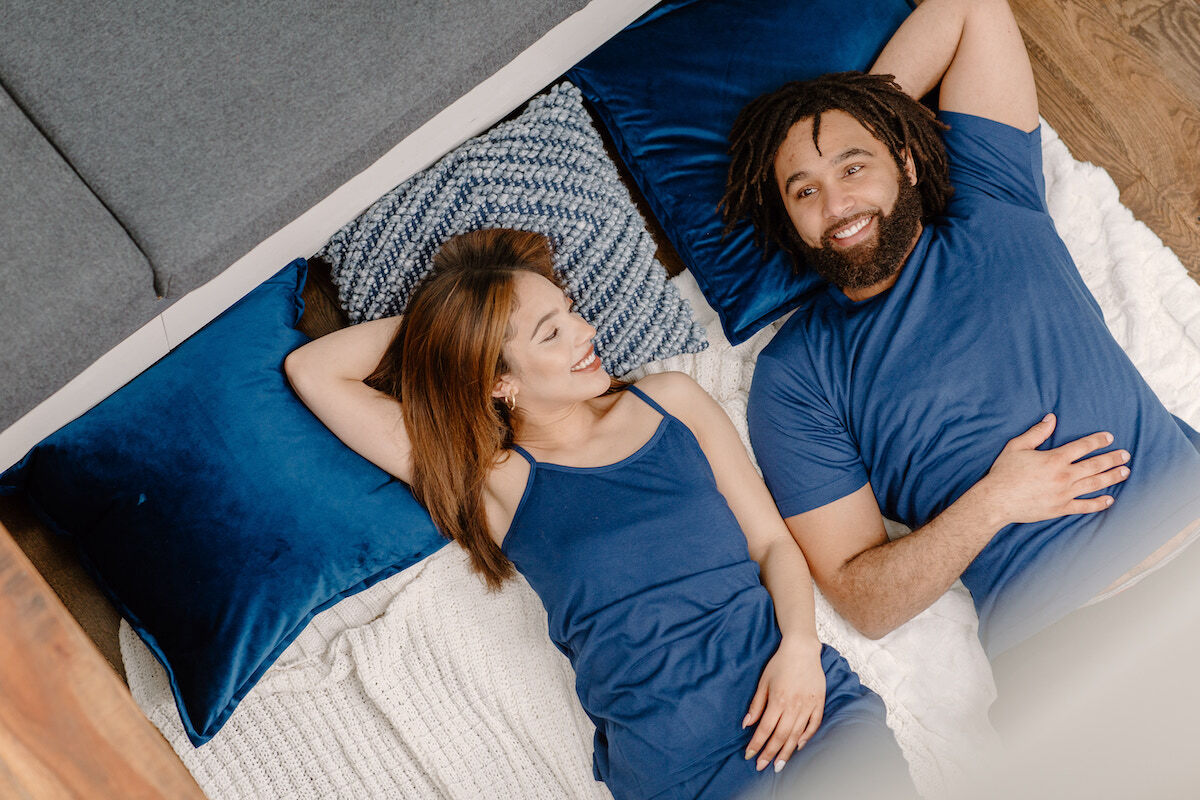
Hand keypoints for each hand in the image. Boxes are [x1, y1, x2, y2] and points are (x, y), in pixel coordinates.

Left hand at [743, 637, 824, 773]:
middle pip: (780, 736)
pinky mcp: (818, 703)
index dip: (756, 744)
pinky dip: (806, 738)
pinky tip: (797, 747)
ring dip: (787, 752)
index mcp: (778, 700)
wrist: (802, 650)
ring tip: (779, 765)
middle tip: (762, 767)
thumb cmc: (780, 664)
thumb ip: (756, 704)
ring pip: (797, 735)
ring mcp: (808, 706)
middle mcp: (794, 706)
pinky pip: (813, 725)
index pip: (765, 729)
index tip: (749, 755)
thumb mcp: (763, 681)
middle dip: (770, 754)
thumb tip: (746, 724)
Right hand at [978, 413, 1129, 525]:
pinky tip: (1109, 500)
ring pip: (1094, 484)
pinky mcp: (1060, 508)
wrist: (996, 500)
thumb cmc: (1004, 473)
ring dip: (1111, 477)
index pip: (1082, 447)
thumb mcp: (1016, 447)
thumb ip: (1036, 433)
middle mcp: (1063, 476)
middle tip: (1125, 455)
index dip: (1098, 440)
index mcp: (1054, 459)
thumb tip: (1051, 419)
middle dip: (1112, 458)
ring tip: (1124, 472)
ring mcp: (1064, 494)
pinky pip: (1084, 506)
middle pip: (1094, 465)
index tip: (1109, 437)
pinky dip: (1098, 504)